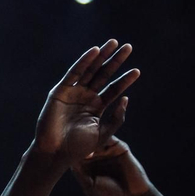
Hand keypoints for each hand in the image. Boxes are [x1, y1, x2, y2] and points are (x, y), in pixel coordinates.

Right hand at [33, 40, 140, 165]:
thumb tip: (126, 98)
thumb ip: (116, 118)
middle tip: (128, 47)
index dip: (125, 80)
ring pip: (90, 70)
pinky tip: (95, 51)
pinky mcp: (60, 90)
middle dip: (116, 61)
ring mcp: (73, 92)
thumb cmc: (79, 147)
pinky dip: (84, 61)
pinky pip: (74, 73)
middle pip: (103, 75)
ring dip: (102, 56)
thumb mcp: (104, 133)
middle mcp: (85, 97)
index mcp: (96, 107)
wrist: (57, 152)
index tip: (137, 71)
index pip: (113, 89)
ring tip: (115, 43)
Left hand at [74, 126, 153, 195]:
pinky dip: (104, 136)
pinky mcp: (120, 147)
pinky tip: (97, 140)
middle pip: (84, 142)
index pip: (74, 152)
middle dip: (77, 138)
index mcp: (85, 164)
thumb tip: (69, 159)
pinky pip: (110, 138)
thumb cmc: (109, 194)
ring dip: (90, 136)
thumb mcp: (90, 186)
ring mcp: (107, 150)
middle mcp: (95, 155)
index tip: (59, 143)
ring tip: (83, 137)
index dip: (68, 148)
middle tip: (69, 134)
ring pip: (96, 139)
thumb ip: (80, 173)